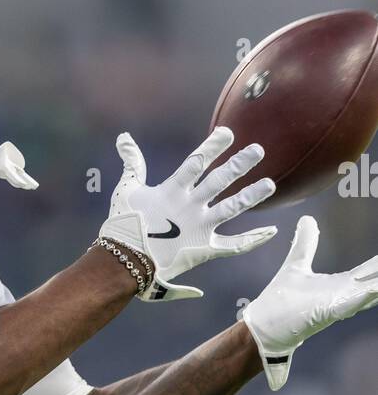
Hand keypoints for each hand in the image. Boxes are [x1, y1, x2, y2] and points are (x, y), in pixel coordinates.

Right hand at [99, 126, 276, 301]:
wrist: (123, 261)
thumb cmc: (122, 225)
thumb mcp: (126, 189)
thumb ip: (132, 162)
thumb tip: (123, 137)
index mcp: (171, 191)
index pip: (196, 162)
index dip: (212, 147)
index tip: (228, 133)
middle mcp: (190, 206)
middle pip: (220, 180)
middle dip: (240, 164)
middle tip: (258, 150)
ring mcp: (199, 228)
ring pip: (232, 208)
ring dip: (252, 196)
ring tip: (270, 185)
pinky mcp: (204, 249)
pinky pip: (234, 246)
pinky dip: (253, 239)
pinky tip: (272, 231)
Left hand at [243, 216, 377, 389]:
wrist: (265, 328)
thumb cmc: (280, 301)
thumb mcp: (296, 264)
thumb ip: (305, 244)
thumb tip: (307, 218)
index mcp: (339, 284)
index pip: (369, 271)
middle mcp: (342, 295)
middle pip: (374, 282)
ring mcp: (336, 305)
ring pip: (368, 295)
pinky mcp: (325, 313)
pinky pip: (350, 304)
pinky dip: (363, 297)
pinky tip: (375, 288)